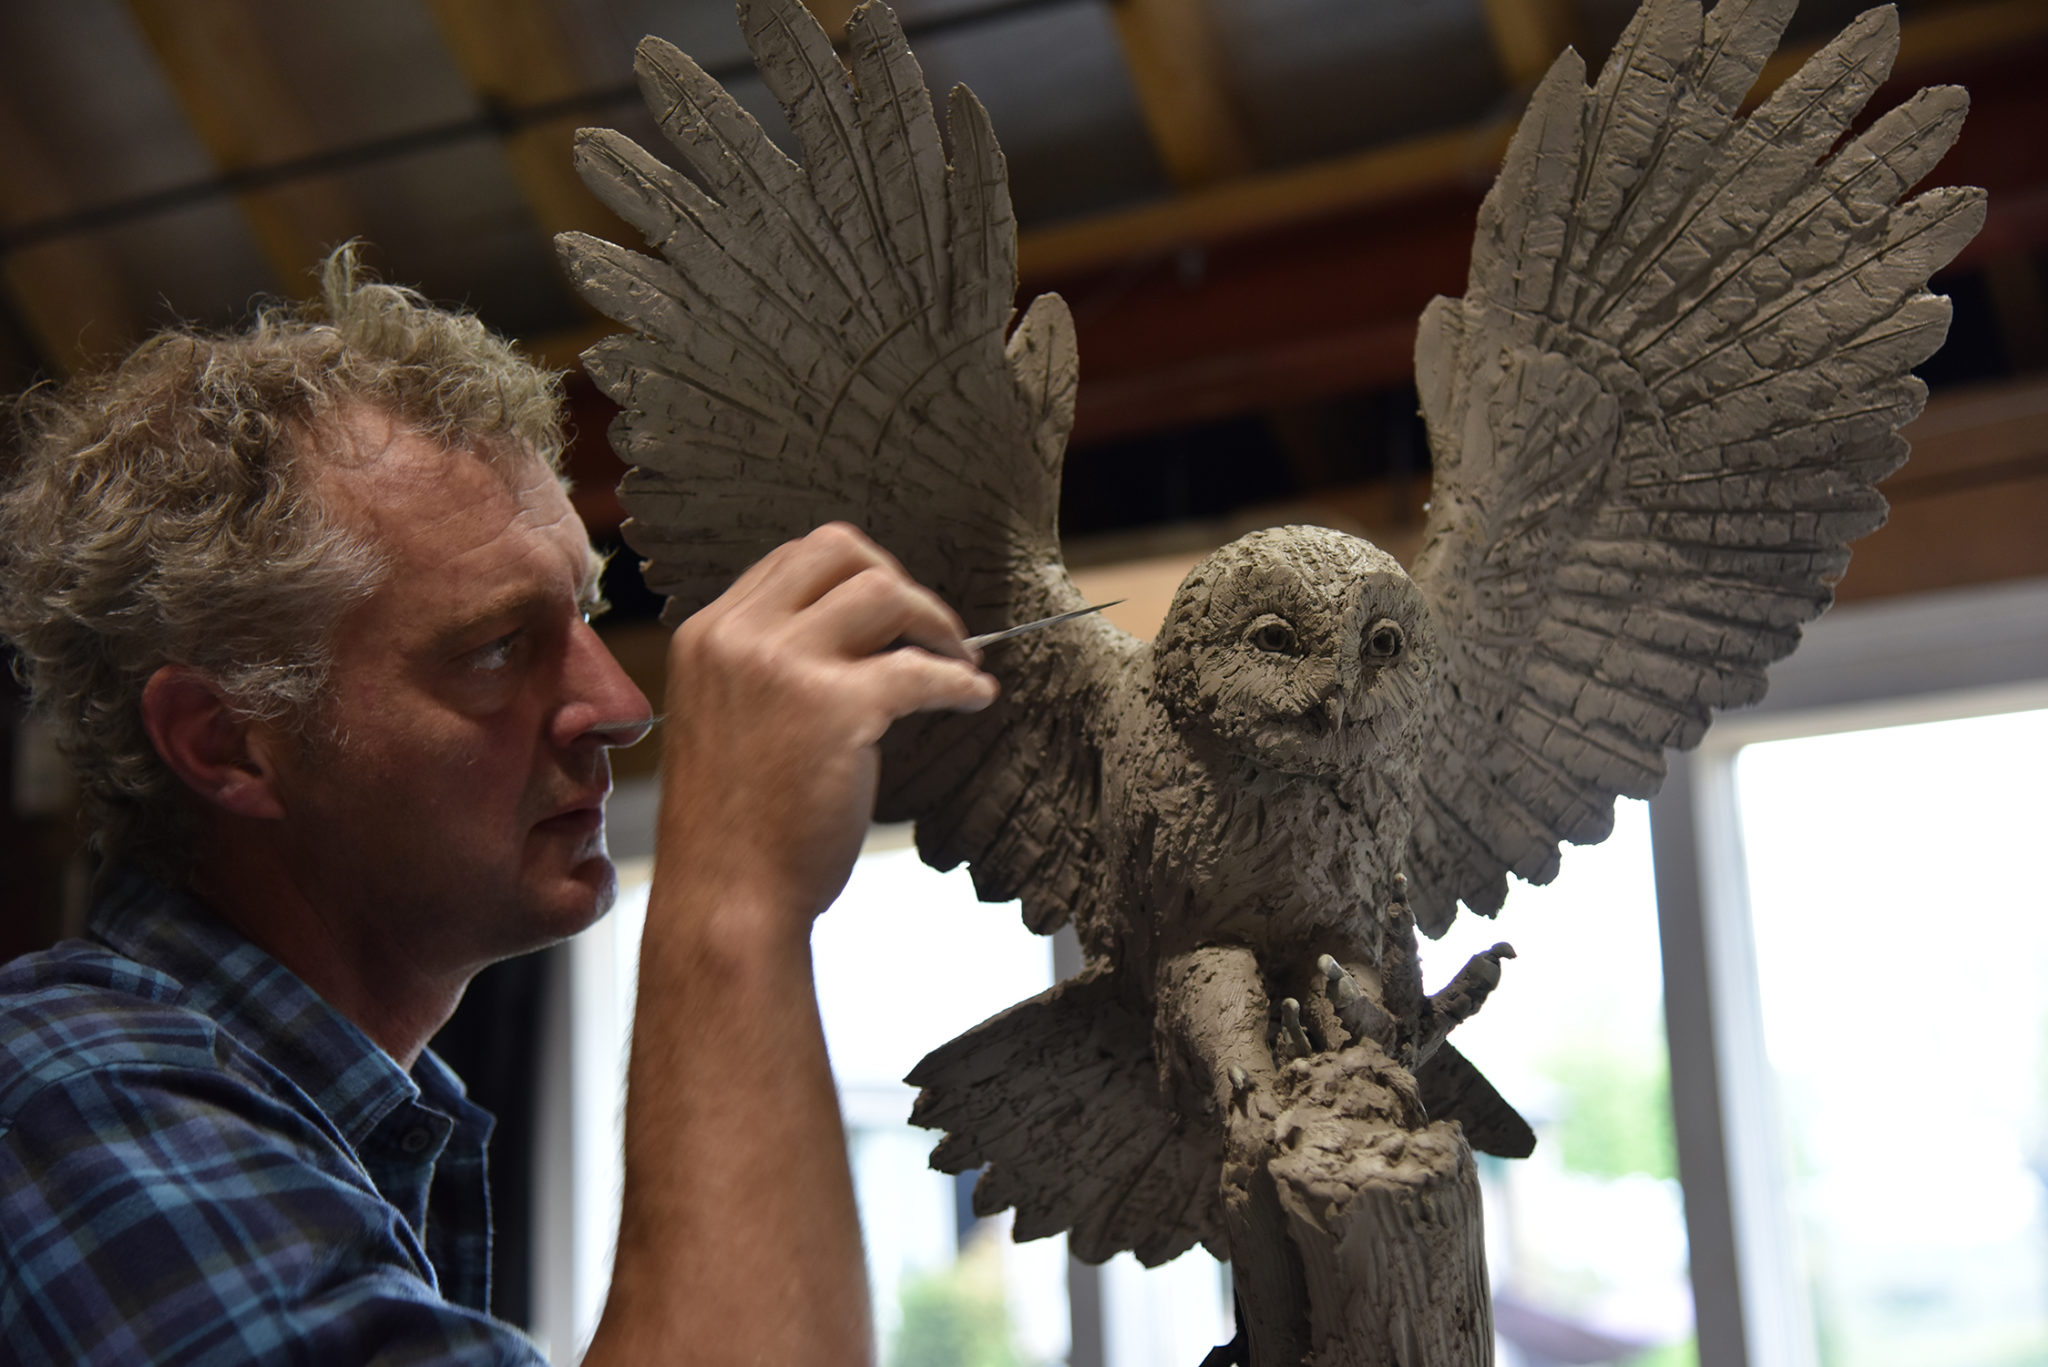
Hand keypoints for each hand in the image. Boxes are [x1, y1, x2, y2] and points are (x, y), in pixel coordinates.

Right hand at [654, 523, 998, 935]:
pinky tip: (974, 698)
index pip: (791, 562)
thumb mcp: (725, 719)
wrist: (727, 898)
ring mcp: (785, 667)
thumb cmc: (734, 827)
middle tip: (929, 629)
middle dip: (896, 580)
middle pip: (837, 551)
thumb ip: (765, 668)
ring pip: (883, 591)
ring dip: (936, 622)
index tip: (890, 615)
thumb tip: (849, 635)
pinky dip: (960, 682)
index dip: (851, 578)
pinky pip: (921, 670)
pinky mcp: (836, 708)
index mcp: (707, 635)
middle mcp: (738, 637)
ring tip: (960, 661)